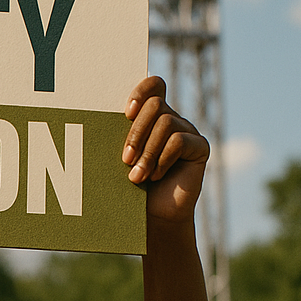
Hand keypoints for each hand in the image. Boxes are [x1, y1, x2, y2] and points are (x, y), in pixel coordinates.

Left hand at [122, 77, 208, 222]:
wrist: (155, 215)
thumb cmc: (134, 186)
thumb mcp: (123, 158)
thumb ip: (121, 137)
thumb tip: (100, 122)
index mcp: (152, 116)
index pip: (154, 85)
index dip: (141, 91)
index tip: (126, 113)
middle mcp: (172, 119)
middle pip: (156, 105)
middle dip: (136, 132)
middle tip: (125, 159)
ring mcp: (188, 131)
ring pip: (166, 123)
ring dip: (148, 151)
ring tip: (137, 176)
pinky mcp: (200, 147)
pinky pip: (180, 141)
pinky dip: (163, 159)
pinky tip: (156, 176)